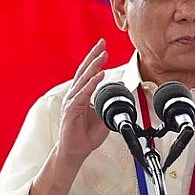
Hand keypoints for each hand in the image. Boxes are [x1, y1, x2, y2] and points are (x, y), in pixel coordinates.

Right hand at [57, 38, 109, 163]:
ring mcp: (72, 102)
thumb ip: (111, 101)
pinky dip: (91, 84)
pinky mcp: (71, 111)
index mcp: (81, 94)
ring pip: (83, 80)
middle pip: (84, 71)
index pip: (88, 72)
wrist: (74, 152)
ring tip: (102, 56)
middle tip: (102, 43)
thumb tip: (122, 86)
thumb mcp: (104, 116)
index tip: (103, 46)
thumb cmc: (85, 135)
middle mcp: (75, 95)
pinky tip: (98, 76)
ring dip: (94, 66)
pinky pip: (82, 95)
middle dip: (94, 56)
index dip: (95, 59)